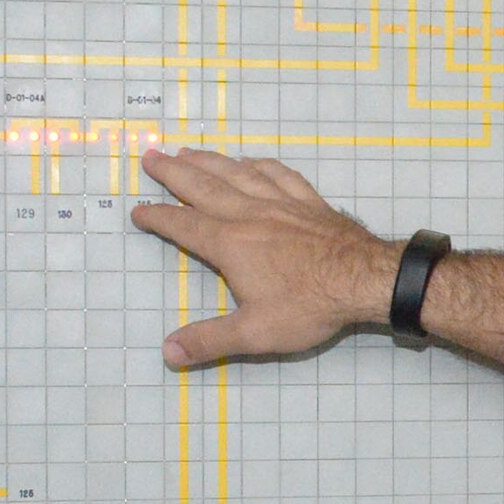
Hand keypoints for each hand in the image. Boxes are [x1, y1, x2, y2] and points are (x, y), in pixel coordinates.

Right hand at [130, 148, 397, 368]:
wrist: (366, 279)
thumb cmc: (310, 306)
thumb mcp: (255, 332)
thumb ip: (209, 341)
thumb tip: (168, 352)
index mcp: (230, 243)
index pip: (183, 226)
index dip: (157, 218)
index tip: (138, 210)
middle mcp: (251, 214)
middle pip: (204, 187)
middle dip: (173, 173)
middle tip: (151, 156)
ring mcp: (282, 203)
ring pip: (238, 173)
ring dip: (210, 160)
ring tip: (188, 151)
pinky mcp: (309, 202)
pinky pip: (279, 174)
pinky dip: (259, 164)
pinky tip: (251, 161)